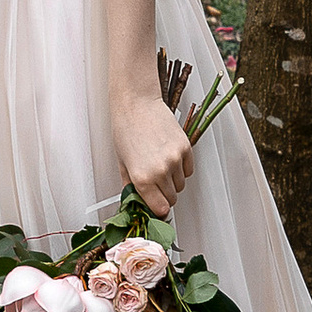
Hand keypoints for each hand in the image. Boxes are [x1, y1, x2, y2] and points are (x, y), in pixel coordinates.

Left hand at [114, 88, 194, 218]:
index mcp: (142, 178)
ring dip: (173, 181)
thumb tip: (138, 203)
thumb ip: (131, 187)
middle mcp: (160, 171)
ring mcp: (175, 159)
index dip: (157, 208)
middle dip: (164, 194)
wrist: (136, 102)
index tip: (156, 205)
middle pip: (172, 199)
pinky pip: (189, 170)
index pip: (160, 209)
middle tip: (155, 182)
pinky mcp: (185, 147)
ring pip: (181, 185)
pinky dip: (182, 169)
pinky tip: (169, 157)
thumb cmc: (125, 128)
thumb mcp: (122, 162)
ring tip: (160, 164)